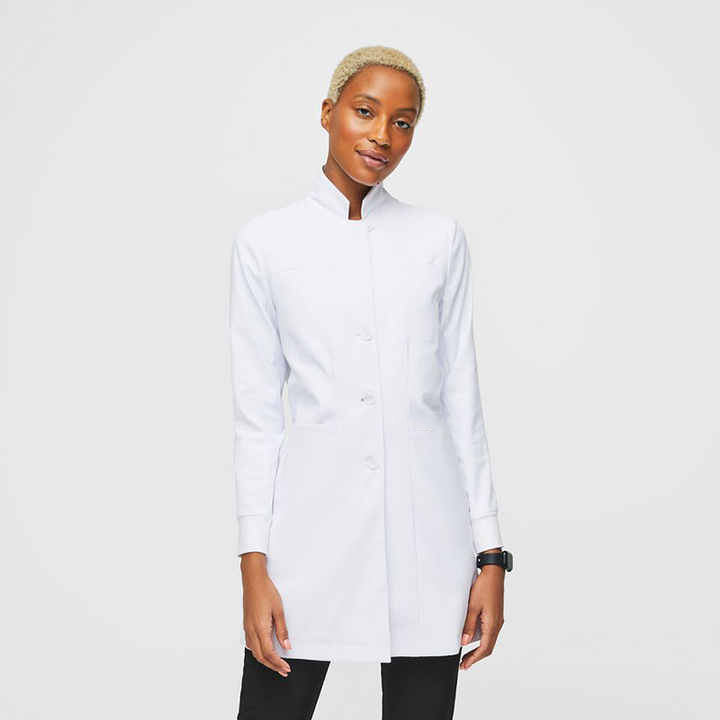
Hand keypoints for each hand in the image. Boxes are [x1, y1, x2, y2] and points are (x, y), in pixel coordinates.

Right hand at [240, 552, 291, 676]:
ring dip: (265, 660)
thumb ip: (282, 630)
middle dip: (272, 666)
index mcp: (260, 628)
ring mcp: (247, 628)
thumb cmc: (266, 592)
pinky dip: (258, 652)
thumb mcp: (279, 610)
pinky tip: (264, 652)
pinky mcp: (246, 625)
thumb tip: (286, 646)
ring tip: (276, 664)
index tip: (286, 668)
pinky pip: (250, 644)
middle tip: (283, 671)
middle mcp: (251, 630)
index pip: (269, 653)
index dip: (278, 663)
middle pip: (260, 656)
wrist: (253, 580)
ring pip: (254, 651)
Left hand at [459, 564, 504, 669]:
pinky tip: (473, 638)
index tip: (464, 665)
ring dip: (479, 648)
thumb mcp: (473, 606)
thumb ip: (468, 625)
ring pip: (489, 640)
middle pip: (488, 647)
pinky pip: (489, 632)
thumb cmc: (484, 587)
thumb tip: (464, 641)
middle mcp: (497, 624)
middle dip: (476, 657)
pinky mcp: (495, 615)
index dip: (474, 659)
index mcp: (493, 624)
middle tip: (464, 663)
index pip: (484, 649)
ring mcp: (497, 619)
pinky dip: (481, 639)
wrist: (494, 573)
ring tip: (466, 653)